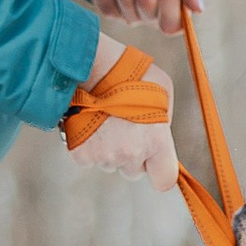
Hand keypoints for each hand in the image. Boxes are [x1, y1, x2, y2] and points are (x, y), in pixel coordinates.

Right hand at [66, 49, 181, 195]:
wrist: (92, 66)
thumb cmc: (132, 73)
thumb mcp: (164, 91)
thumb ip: (164, 120)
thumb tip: (159, 134)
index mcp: (156, 141)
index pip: (164, 179)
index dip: (159, 171)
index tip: (154, 164)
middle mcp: (131, 154)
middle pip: (132, 170)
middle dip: (130, 153)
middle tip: (123, 125)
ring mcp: (104, 156)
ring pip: (109, 162)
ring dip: (108, 146)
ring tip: (104, 117)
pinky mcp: (81, 154)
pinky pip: (88, 157)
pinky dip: (87, 144)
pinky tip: (89, 121)